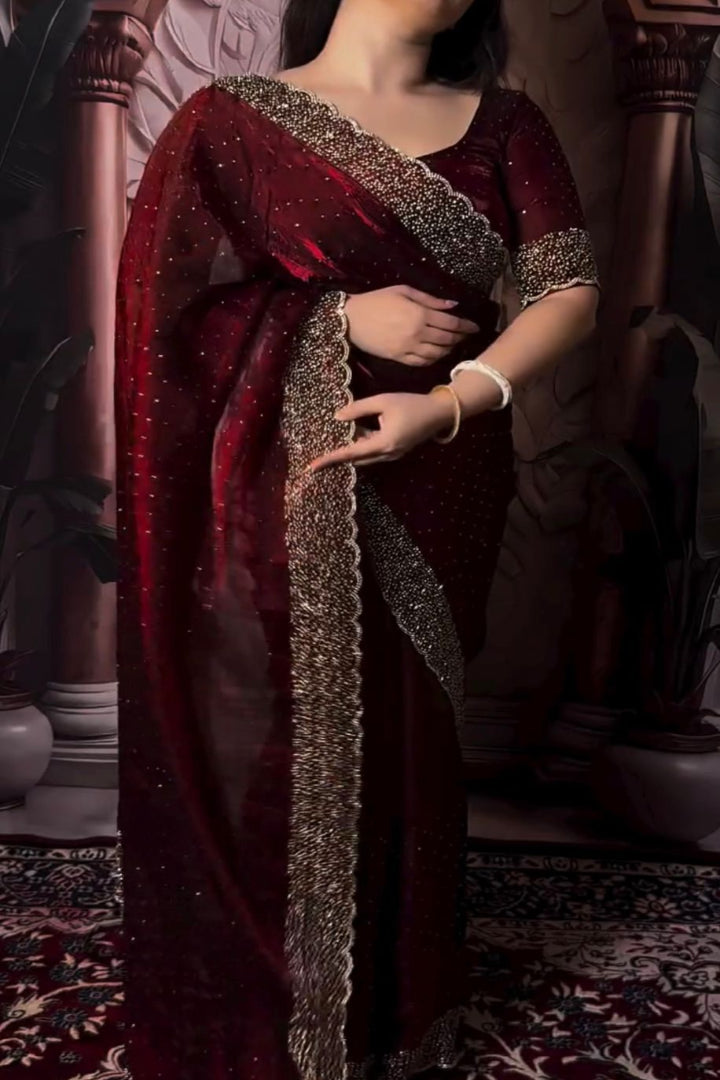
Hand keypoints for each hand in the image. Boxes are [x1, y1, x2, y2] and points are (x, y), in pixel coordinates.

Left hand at [308, 391, 455, 471]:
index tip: (312, 467)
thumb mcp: (382, 401)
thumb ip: (358, 409)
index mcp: (383, 443)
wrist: (439, 412)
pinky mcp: (396, 451)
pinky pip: (373, 452)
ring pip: (365, 456)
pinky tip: (356, 432)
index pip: (350, 453)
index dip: (330, 459)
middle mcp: (387, 454)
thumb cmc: (411, 404)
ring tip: (339, 436)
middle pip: (356, 458)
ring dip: (352, 447)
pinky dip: (362, 445)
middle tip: (319, 454)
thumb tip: (337, 417)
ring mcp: (393, 455)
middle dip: (339, 455)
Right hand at [345, 284, 479, 365]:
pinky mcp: (399, 358)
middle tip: (467, 335)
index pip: (451, 323)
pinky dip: (434, 359)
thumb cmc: (376, 300)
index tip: (475, 327)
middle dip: (460, 338)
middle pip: (447, 339)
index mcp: (419, 314)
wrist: (350, 320)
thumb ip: (430, 300)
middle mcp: (417, 334)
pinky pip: (423, 362)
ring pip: (437, 353)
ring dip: (449, 349)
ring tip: (454, 344)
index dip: (466, 326)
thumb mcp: (403, 291)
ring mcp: (408, 349)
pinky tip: (438, 354)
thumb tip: (453, 305)